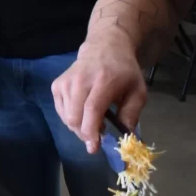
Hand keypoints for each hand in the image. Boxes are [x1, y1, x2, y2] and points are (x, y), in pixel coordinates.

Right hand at [51, 31, 146, 152]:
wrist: (105, 47)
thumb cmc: (123, 71)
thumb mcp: (138, 91)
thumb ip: (132, 113)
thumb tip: (125, 136)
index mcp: (103, 81)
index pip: (91, 110)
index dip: (91, 131)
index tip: (95, 147)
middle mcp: (80, 80)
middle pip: (75, 117)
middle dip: (85, 134)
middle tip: (98, 135)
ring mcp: (66, 82)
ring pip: (66, 117)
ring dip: (78, 127)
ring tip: (92, 122)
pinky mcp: (57, 85)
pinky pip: (60, 111)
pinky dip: (70, 118)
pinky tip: (82, 113)